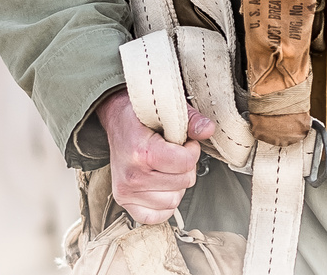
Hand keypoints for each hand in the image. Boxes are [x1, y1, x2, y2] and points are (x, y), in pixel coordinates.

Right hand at [97, 89, 217, 223]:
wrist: (117, 121)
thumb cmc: (142, 116)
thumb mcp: (167, 110)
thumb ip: (190, 120)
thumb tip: (208, 130)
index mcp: (141, 152)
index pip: (185, 163)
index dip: (192, 151)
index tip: (185, 143)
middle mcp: (132, 175)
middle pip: (183, 182)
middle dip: (186, 167)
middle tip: (174, 154)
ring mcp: (126, 191)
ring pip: (174, 200)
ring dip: (177, 185)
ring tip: (166, 167)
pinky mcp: (124, 201)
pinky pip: (157, 216)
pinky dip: (164, 204)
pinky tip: (161, 185)